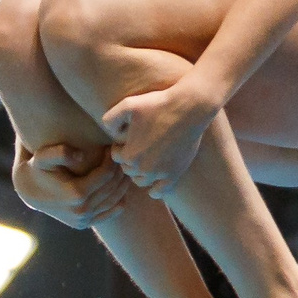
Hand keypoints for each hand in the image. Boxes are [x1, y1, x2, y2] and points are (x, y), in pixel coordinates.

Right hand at [12, 138, 133, 228]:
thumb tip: (80, 155)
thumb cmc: (37, 168)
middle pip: (112, 187)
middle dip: (119, 170)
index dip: (111, 160)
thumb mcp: (42, 156)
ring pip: (114, 200)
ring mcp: (84, 220)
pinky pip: (111, 213)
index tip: (111, 147)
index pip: (106, 174)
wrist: (28, 190)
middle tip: (120, 156)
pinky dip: (119, 200)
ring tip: (121, 168)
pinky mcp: (84, 224)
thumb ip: (59, 152)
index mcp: (76, 194)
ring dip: (122, 183)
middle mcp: (82, 210)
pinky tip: (119, 186)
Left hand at [101, 82, 217, 194]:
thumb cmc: (158, 105)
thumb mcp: (127, 105)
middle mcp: (144, 169)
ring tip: (145, 161)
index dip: (120, 147)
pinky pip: (160, 192)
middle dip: (130, 159)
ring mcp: (161, 174)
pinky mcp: (175, 174)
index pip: (117, 157)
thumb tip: (108, 132)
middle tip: (138, 147)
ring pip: (141, 181)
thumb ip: (110, 119)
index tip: (127, 139)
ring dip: (140, 173)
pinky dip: (155, 189)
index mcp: (130, 155)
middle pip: (128, 170)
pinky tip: (155, 180)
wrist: (189, 109)